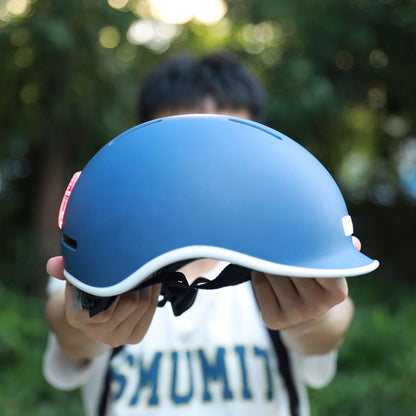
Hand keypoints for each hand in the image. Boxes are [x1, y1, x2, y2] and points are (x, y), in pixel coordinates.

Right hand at [46, 256, 160, 348]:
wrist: (93, 316)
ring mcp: (116, 338)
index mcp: (77, 317)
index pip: (105, 303)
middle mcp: (96, 333)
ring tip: (147, 271)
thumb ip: (65, 270)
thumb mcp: (75, 279)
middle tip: (142, 265)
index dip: (120, 282)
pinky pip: (151, 313)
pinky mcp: (134, 337)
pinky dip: (154, 295)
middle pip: (131, 303)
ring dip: (149, 286)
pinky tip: (151, 284)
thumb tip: (52, 265)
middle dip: (139, 281)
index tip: (126, 266)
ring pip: (143, 306)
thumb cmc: (85, 290)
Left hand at [250, 237, 359, 353]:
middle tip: (280, 240)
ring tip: (274, 260)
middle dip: (284, 251)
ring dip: (269, 262)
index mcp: (337, 291)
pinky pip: (260, 285)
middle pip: (292, 265)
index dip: (306, 248)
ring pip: (273, 273)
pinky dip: (259, 275)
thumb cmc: (317, 281)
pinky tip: (266, 275)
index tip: (299, 238)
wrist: (305, 316)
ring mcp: (295, 314)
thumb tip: (354, 241)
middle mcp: (318, 306)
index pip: (319, 262)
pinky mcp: (274, 319)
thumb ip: (340, 253)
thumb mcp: (331, 269)